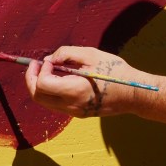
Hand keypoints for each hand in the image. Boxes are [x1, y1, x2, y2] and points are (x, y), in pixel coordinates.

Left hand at [24, 45, 149, 117]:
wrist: (134, 94)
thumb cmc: (115, 72)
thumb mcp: (92, 55)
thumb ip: (67, 53)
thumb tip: (50, 59)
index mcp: (73, 91)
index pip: (42, 84)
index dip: (40, 70)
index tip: (49, 59)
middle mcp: (70, 105)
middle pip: (38, 97)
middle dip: (31, 79)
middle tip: (35, 64)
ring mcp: (74, 112)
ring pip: (45, 102)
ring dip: (40, 85)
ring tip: (46, 69)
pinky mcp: (78, 113)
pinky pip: (56, 104)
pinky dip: (51, 91)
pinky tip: (59, 78)